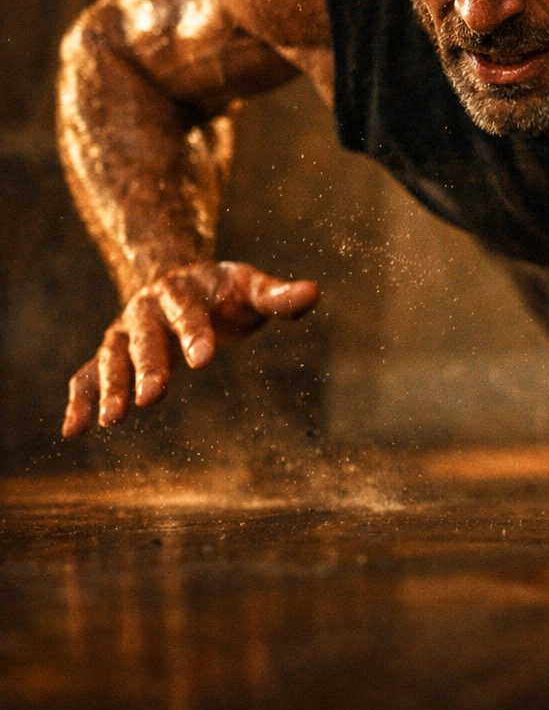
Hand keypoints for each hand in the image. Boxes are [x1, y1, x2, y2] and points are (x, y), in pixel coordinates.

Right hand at [63, 261, 318, 437]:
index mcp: (181, 290)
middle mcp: (145, 309)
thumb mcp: (250, 287)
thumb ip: (278, 295)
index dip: (196, 334)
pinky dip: (79, 400)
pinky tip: (73, 431)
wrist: (177, 277)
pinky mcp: (111, 354)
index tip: (204, 359)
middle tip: (152, 398)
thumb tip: (313, 292)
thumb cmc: (223, 290)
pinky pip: (87, 376)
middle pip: (144, 338)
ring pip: (112, 358)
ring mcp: (124, 332)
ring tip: (112, 421)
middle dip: (148, 366)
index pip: (188, 313)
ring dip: (110, 387)